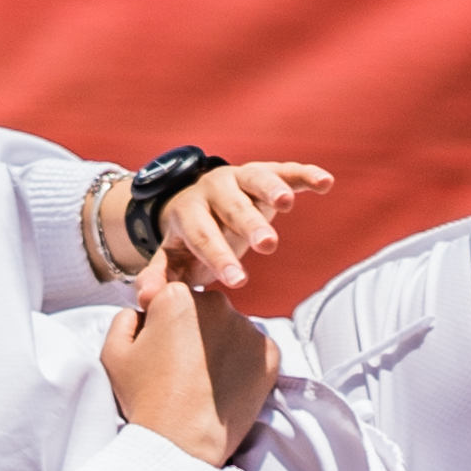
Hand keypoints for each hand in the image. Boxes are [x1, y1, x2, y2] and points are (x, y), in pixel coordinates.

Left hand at [100, 157, 329, 292]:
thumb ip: (160, 278)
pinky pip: (285, 170)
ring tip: (288, 203)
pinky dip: (304, 175)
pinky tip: (325, 183)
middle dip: (249, 225)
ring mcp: (239, 178)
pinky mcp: (264, 172)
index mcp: (188, 212)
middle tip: (267, 246)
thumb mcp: (171, 258)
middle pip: (231, 207)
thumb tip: (145, 301)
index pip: (203, 236)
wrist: (197, 202)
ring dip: (272, 189)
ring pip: (256, 179)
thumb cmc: (188, 240)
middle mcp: (213, 189)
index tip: (237, 283)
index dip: (219, 258)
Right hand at [102, 246, 278, 466]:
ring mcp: (247, 328)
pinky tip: (225, 385)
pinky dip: (242, 363)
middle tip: (181, 368)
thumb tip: (142, 309)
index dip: (162, 325)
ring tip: (203, 380)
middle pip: (203, 309)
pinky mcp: (269, 354)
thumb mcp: (113, 352)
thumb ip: (125, 317)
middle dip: (193, 330)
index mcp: (177, 296)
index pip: (171, 297)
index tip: (161, 351)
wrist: (181, 442)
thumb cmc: (144, 399)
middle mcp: (217, 303)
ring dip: (219, 345)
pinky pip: (253, 350)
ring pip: (230, 329)